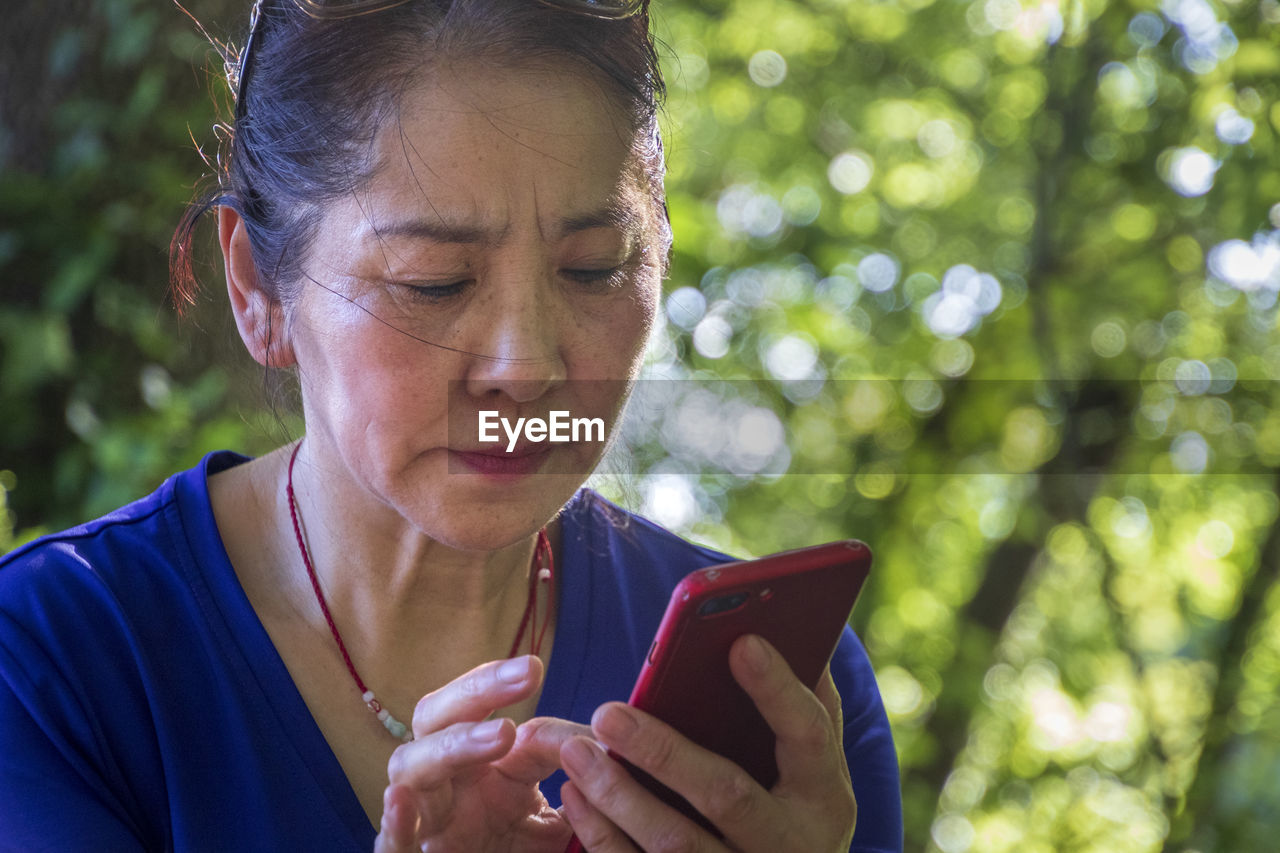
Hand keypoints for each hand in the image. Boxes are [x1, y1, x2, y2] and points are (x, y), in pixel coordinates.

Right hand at [374, 655, 585, 852]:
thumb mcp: (566, 816)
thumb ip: (583, 778)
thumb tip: (617, 738)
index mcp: (481, 765)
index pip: (480, 708)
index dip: (502, 682)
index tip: (535, 670)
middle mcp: (447, 785)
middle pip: (439, 720)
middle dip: (477, 691)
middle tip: (526, 673)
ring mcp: (427, 824)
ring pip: (412, 769)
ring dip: (453, 747)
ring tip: (500, 735)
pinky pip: (393, 846)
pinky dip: (394, 826)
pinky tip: (403, 803)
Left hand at [558, 635, 856, 851]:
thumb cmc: (794, 803)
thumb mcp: (812, 765)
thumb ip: (805, 699)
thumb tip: (787, 618)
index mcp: (824, 795)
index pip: (807, 735)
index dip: (777, 690)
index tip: (742, 641)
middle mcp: (791, 844)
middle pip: (727, 796)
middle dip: (665, 754)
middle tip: (608, 712)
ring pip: (676, 844)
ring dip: (620, 796)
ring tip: (576, 750)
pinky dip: (603, 836)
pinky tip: (576, 795)